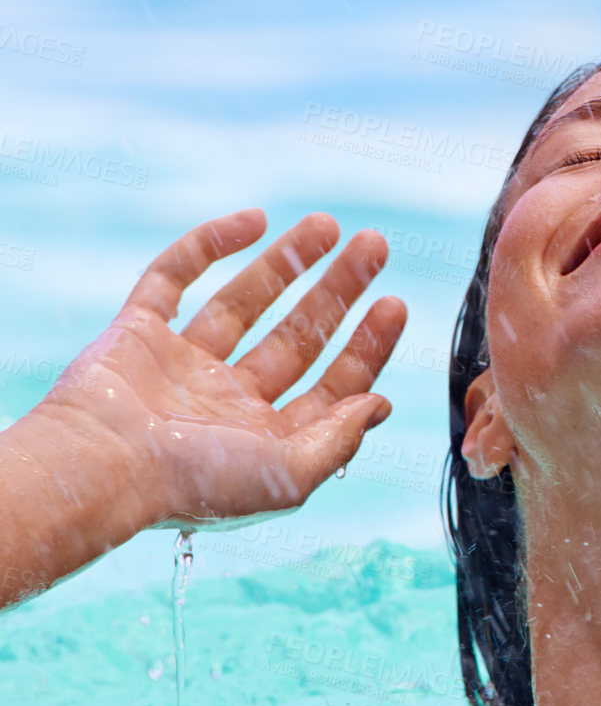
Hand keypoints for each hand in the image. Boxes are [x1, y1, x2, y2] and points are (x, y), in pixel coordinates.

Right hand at [34, 209, 406, 527]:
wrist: (102, 467)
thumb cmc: (196, 485)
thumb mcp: (291, 475)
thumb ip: (339, 439)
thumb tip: (380, 404)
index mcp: (264, 437)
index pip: (330, 384)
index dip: (367, 344)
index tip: (394, 304)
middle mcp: (225, 400)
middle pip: (296, 335)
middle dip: (336, 291)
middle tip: (374, 246)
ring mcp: (181, 364)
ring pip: (244, 300)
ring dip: (287, 261)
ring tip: (328, 224)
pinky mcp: (137, 332)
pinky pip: (173, 277)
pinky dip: (210, 244)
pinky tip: (254, 220)